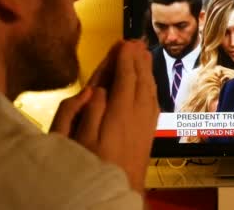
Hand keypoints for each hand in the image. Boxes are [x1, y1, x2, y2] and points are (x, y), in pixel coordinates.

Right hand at [51, 40, 158, 193]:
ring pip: (150, 88)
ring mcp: (147, 121)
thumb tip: (99, 89)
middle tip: (136, 42)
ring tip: (144, 54)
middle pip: (141, 79)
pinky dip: (151, 85)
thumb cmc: (93, 165)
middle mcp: (139, 113)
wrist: (118, 190)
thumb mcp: (80, 139)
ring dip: (146, 70)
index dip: (125, 59)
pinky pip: (154, 100)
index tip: (124, 43)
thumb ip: (90, 110)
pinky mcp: (150, 130)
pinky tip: (149, 82)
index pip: (126, 78)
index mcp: (121, 112)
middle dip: (138, 60)